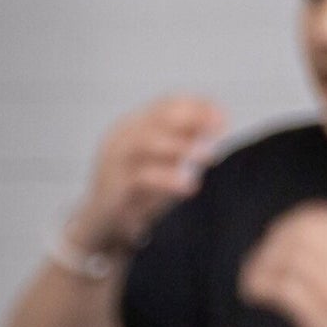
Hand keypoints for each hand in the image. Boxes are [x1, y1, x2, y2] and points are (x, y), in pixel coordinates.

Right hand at [73, 93, 225, 255]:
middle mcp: (121, 137)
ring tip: (210, 157)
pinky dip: (170, 180)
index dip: (198, 107)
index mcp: (133, 125)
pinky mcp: (113, 187)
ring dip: (183, 147)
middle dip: (193, 121)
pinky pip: (143, 177)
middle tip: (219, 132)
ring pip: (148, 142)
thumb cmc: (138, 188)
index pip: (167, 104)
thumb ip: (184, 139)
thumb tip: (218, 121)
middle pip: (158, 118)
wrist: (102, 222)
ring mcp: (113, 161)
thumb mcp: (164, 159)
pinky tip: (190, 188)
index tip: (224, 120)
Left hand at [238, 200, 326, 326]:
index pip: (323, 219)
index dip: (292, 223)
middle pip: (298, 236)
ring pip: (286, 260)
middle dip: (271, 245)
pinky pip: (283, 290)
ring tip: (252, 280)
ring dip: (260, 267)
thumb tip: (324, 237)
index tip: (276, 235)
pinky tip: (254, 295)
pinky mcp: (318, 315)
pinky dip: (261, 288)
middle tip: (259, 261)